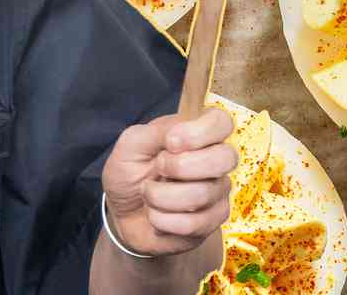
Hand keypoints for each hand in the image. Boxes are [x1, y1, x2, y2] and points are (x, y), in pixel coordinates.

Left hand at [101, 106, 236, 257]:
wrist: (121, 213)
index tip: (170, 142)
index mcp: (197, 134)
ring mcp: (216, 193)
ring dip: (160, 197)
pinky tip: (155, 215)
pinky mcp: (210, 223)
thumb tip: (179, 133)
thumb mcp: (132, 144)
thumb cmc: (129, 172)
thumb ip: (156, 132)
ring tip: (148, 194)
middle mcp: (214, 161)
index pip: (222, 122)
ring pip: (202, 195)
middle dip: (182, 166)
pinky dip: (162, 221)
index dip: (200, 132)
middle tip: (158, 168)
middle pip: (226, 158)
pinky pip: (193, 224)